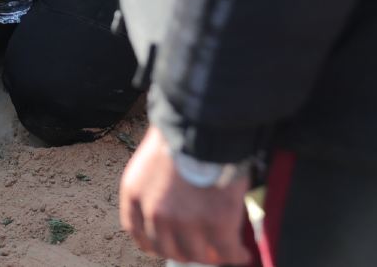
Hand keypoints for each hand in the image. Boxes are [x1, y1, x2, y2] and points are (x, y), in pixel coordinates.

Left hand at [120, 126, 253, 264]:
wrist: (203, 123)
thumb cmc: (182, 134)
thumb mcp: (151, 160)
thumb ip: (154, 186)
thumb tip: (173, 203)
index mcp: (135, 193)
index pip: (137, 233)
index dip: (154, 245)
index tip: (167, 247)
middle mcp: (154, 211)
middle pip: (167, 248)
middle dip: (184, 252)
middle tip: (201, 250)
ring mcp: (184, 220)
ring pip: (196, 254)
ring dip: (210, 256)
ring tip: (223, 252)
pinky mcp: (215, 222)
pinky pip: (226, 251)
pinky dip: (235, 255)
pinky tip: (241, 253)